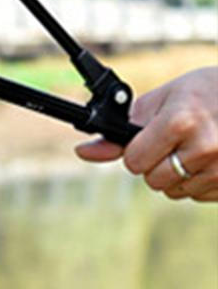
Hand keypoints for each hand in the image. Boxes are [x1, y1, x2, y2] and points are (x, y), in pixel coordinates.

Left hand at [75, 66, 217, 202]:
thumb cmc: (204, 93)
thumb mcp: (161, 100)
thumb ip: (120, 131)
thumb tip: (83, 153)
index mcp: (180, 122)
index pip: (134, 162)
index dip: (136, 151)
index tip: (148, 139)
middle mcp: (204, 147)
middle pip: (154, 180)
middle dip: (156, 163)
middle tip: (175, 141)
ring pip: (177, 191)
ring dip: (179, 174)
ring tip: (196, 146)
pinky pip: (200, 196)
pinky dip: (200, 181)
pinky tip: (211, 158)